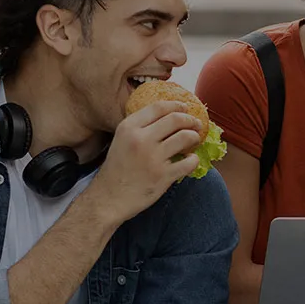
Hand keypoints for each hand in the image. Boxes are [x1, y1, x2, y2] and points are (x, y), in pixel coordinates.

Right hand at [85, 100, 202, 223]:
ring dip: (194, 137)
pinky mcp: (163, 176)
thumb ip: (140, 128)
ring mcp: (153, 157)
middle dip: (190, 120)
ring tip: (194, 140)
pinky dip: (194, 160)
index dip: (176, 105)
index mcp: (129, 128)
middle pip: (176, 119)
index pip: (159, 107)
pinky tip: (190, 160)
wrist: (109, 198)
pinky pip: (189, 162)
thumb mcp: (121, 140)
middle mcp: (141, 139)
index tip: (185, 107)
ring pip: (186, 137)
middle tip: (196, 124)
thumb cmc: (116, 169)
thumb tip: (168, 116)